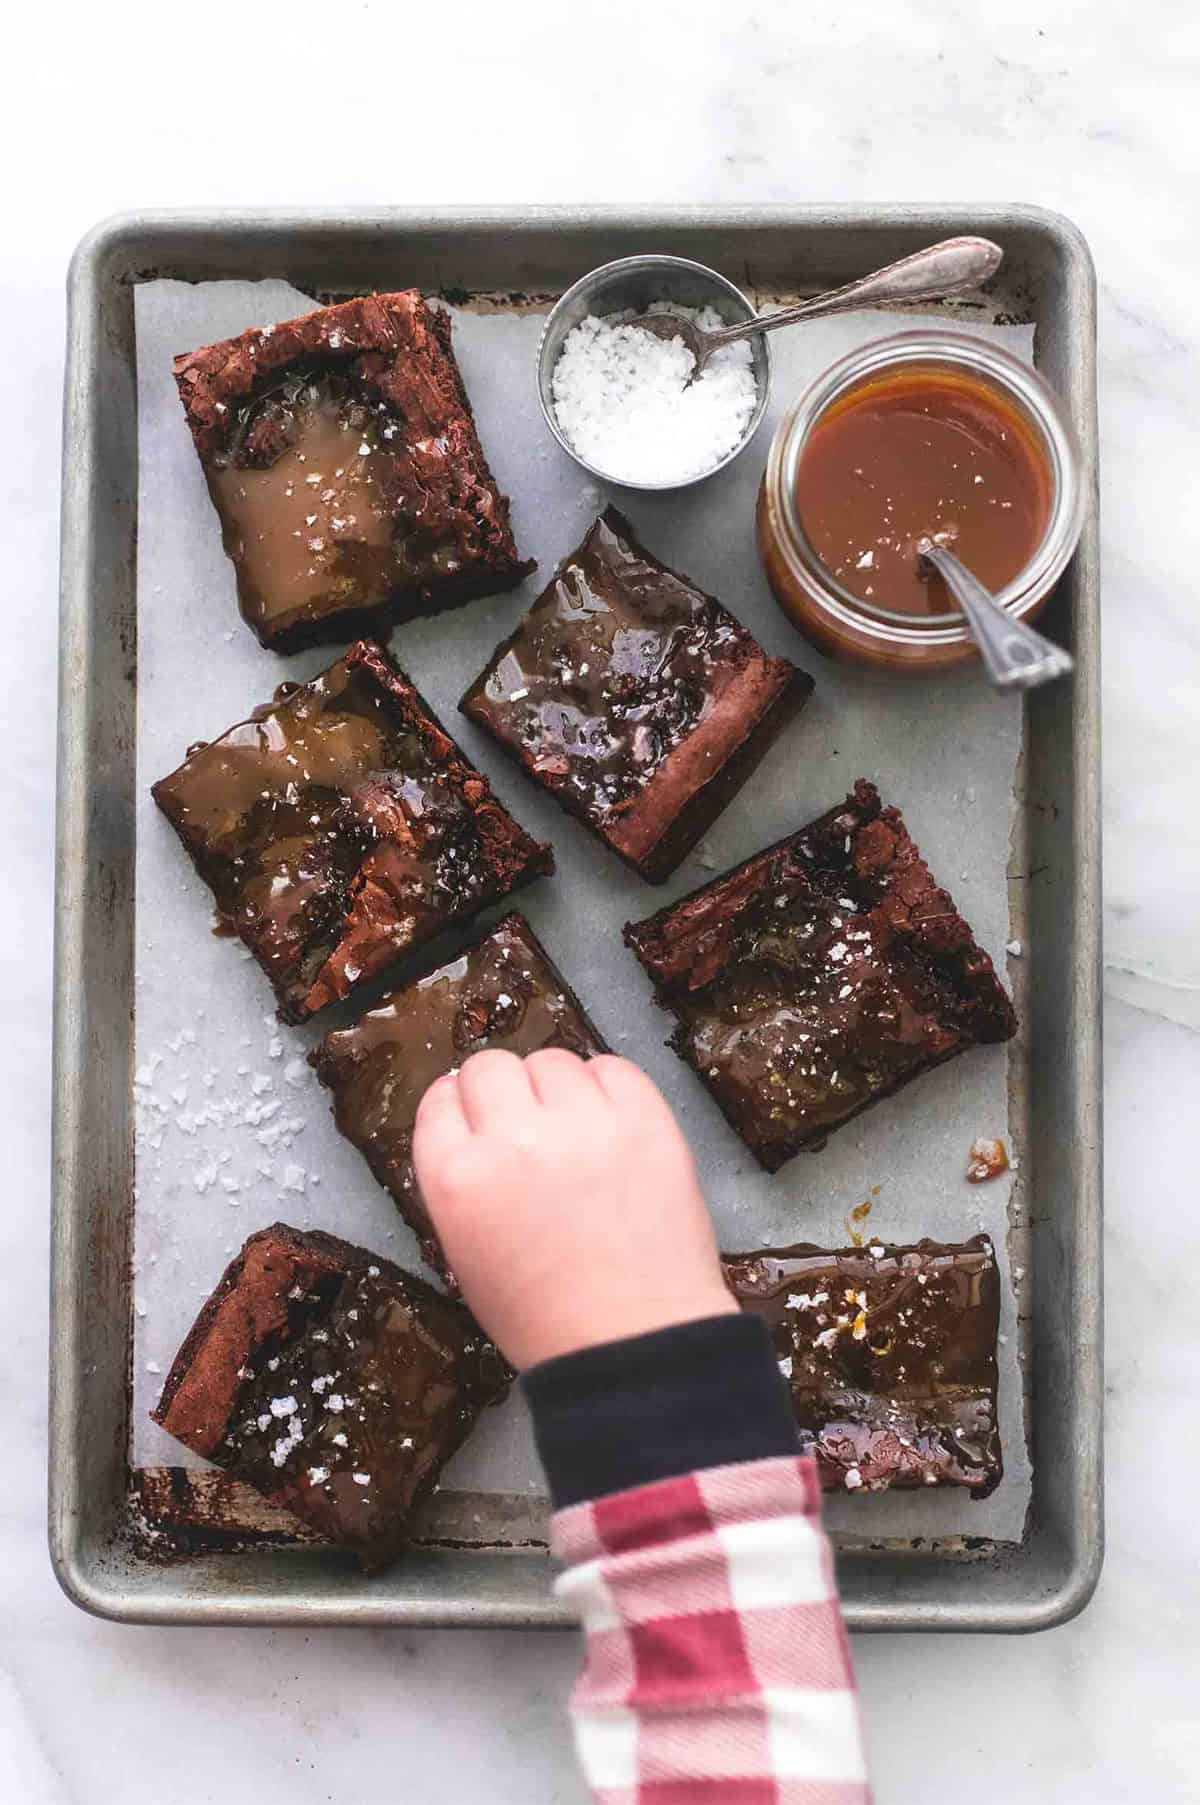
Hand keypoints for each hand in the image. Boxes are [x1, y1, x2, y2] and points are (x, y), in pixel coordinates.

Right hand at [412, 1050, 736, 1369]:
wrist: (635, 1343)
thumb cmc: (543, 1317)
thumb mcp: (466, 1253)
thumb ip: (459, 1179)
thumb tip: (470, 1117)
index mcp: (456, 1179)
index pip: (440, 1100)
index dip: (458, 1108)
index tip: (475, 1120)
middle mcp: (514, 1138)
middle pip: (489, 1067)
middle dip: (500, 1092)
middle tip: (525, 1126)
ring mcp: (583, 1123)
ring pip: (550, 1060)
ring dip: (554, 1089)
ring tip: (573, 1131)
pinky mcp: (644, 1119)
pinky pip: (612, 1067)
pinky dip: (606, 1087)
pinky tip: (609, 1123)